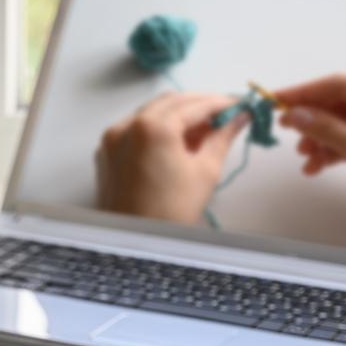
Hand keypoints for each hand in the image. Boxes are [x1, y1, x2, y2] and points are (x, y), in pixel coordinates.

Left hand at [96, 91, 247, 224]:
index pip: (194, 104)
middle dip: (198, 106)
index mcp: (153, 128)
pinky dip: (156, 128)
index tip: (239, 106)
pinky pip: (134, 129)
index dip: (221, 103)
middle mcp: (127, 125)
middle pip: (170, 102)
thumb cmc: (172, 213)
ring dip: (177, 116)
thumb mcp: (205, 172)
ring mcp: (112, 138)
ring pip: (150, 112)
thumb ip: (222, 136)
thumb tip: (240, 117)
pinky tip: (176, 143)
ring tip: (203, 132)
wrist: (135, 243)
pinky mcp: (105, 152)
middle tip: (224, 117)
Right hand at [275, 74, 345, 238]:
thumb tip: (295, 115)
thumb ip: (330, 130)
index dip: (306, 92)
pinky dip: (333, 153)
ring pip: (344, 126)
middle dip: (313, 119)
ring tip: (304, 157)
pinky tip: (316, 167)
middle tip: (284, 130)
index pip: (342, 85)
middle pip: (342, 105)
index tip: (276, 100)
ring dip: (321, 140)